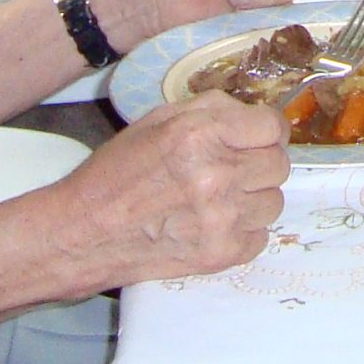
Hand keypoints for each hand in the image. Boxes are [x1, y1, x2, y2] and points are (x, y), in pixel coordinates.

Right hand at [61, 90, 288, 284]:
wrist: (84, 234)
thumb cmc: (116, 172)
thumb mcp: (157, 121)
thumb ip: (210, 109)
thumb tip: (249, 113)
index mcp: (201, 134)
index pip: (272, 126)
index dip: (265, 129)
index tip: (255, 136)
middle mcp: (217, 175)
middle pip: (279, 164)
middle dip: (260, 161)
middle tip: (234, 166)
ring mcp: (222, 218)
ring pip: (274, 202)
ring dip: (254, 197)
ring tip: (221, 196)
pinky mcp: (220, 254)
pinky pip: (260, 236)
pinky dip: (244, 229)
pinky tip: (215, 223)